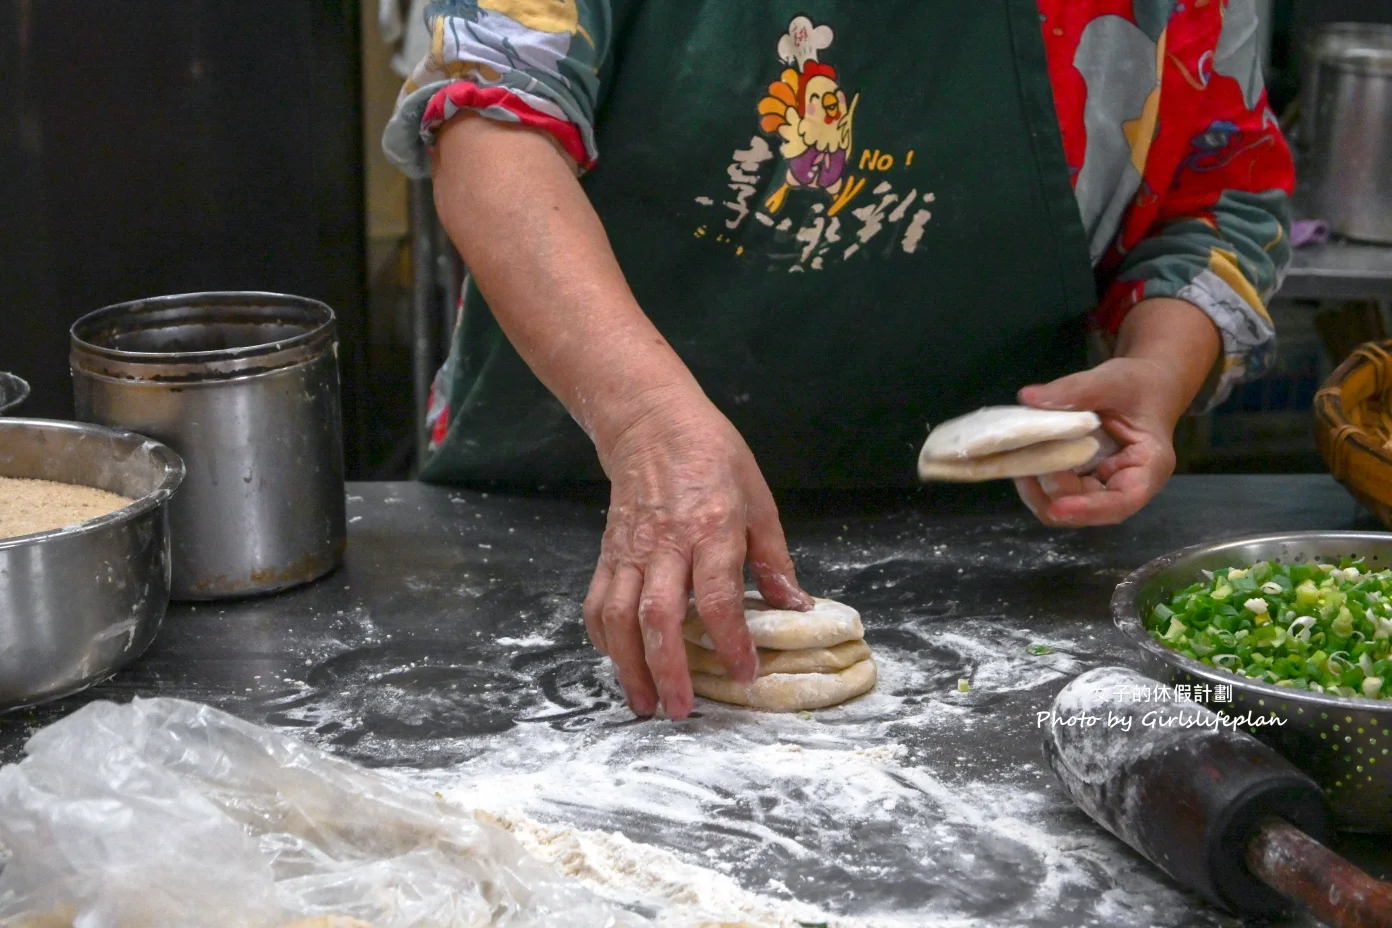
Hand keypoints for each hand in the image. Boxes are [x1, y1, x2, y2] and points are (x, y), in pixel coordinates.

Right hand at [582, 389, 812, 719]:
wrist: (654, 424)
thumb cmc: (714, 458)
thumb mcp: (759, 501)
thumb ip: (774, 560)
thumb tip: (798, 607)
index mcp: (711, 529)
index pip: (718, 597)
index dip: (732, 641)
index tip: (745, 673)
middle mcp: (666, 544)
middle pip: (659, 617)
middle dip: (669, 670)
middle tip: (682, 710)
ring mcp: (630, 551)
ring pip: (619, 617)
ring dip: (629, 666)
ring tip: (644, 703)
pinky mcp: (608, 553)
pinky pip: (596, 603)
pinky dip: (603, 639)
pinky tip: (619, 662)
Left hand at [1013, 297, 1220, 526]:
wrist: (1142, 386)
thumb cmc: (1137, 385)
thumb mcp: (1112, 380)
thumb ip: (1075, 390)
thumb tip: (1029, 398)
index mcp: (1148, 467)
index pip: (1123, 501)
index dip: (1089, 509)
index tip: (1057, 507)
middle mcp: (1126, 485)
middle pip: (1088, 510)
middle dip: (1054, 493)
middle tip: (1028, 463)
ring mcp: (1102, 486)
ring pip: (1067, 506)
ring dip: (1039, 491)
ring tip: (1020, 459)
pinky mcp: (1082, 480)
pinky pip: (1057, 492)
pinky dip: (1037, 481)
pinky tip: (1022, 458)